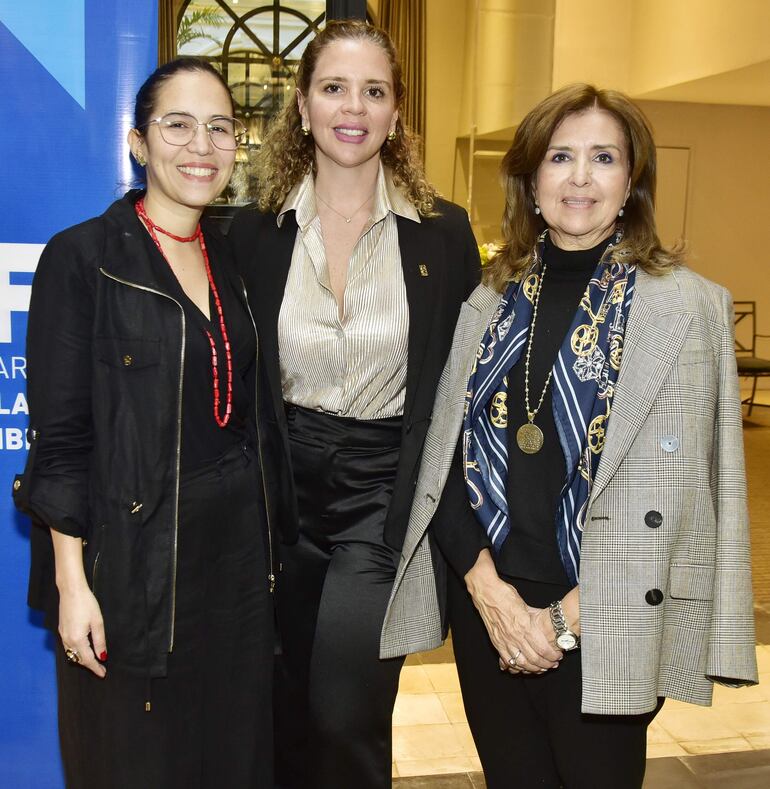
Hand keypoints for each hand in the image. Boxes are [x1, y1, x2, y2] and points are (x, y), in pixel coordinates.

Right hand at [51, 530, 106, 676]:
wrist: (71, 590)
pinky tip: (84, 649)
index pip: (88, 659)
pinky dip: (76, 651)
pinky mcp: (61, 630)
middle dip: (89, 665)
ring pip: (72, 653)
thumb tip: (102, 656)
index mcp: (77, 639)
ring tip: (94, 661)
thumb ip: (100, 640)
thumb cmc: (87, 603)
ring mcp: (62, 635)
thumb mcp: (97, 622)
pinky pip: (68, 646)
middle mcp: (67, 640)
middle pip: (78, 658)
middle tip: (101, 668)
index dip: (96, 668)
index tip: (103, 674)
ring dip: (82, 659)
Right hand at [464, 550, 561, 673]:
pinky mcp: (496, 642)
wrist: (486, 592)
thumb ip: (534, 616)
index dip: (552, 655)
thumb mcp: (525, 604)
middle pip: (534, 659)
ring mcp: (504, 640)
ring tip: (541, 668)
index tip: (558, 656)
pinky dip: (516, 667)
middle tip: (553, 664)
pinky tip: (523, 667)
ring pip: (521, 663)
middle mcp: (515, 635)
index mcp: (525, 625)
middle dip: (546, 664)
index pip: (542, 648)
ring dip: (533, 668)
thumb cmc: (505, 594)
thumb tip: (545, 621)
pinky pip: (507, 660)